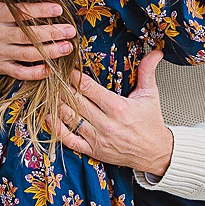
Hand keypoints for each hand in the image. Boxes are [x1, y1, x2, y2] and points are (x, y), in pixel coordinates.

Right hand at [0, 0, 75, 79]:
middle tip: (70, 31)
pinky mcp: (0, 67)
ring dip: (50, 52)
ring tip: (67, 47)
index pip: (20, 12)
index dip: (40, 10)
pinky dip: (37, 73)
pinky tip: (52, 68)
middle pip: (27, 36)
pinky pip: (20, 73)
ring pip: (27, 55)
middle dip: (51, 33)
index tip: (58, 9)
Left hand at [53, 50, 173, 176]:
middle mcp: (106, 123)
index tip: (66, 69)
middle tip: (53, 78)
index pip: (88, 88)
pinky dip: (56, 129)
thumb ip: (148, 72)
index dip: (74, 77)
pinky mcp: (93, 150)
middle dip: (63, 88)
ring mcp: (97, 138)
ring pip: (69, 118)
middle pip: (75, 101)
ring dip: (57, 105)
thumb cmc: (150, 124)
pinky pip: (69, 140)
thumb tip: (155, 52)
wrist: (155, 153)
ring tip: (49, 94)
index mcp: (118, 107)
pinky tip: (50, 117)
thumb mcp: (150, 95)